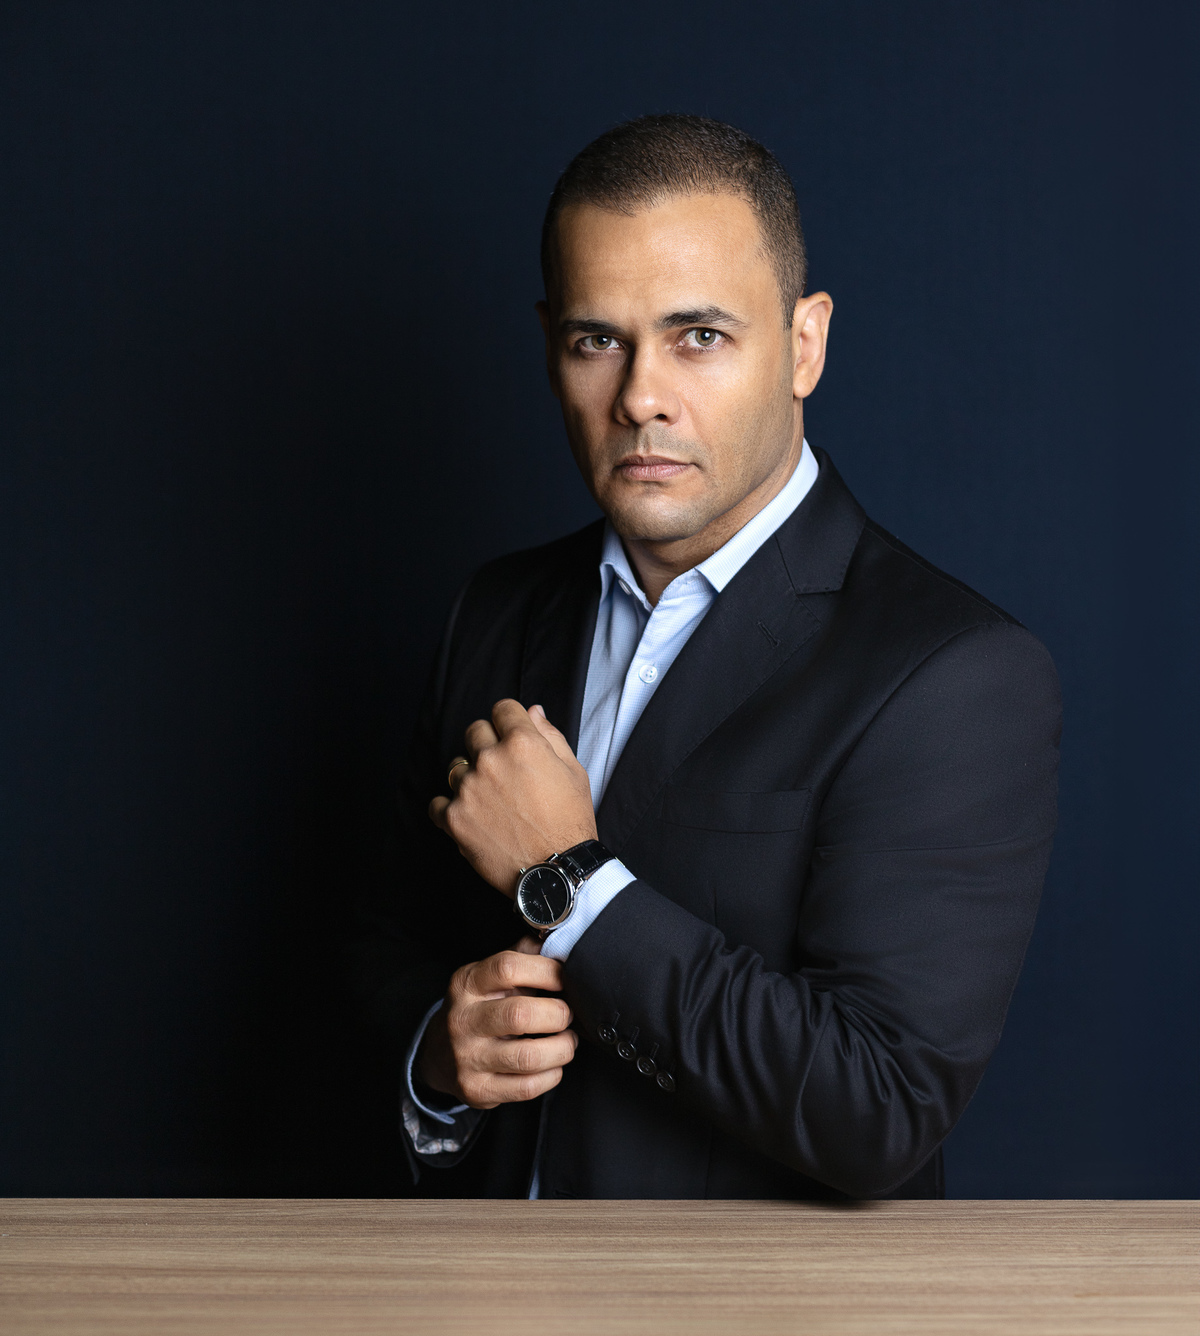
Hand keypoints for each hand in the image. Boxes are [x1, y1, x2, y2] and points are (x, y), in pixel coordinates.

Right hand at [416, 937, 577, 1107]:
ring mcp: (468, 1058)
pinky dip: (552, 1074)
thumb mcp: (487, 976)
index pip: (508, 968)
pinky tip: (554, 1063)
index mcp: (467, 984)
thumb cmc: (477, 1007)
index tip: (564, 978)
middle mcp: (463, 1020)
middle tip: (568, 1013)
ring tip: (567, 1040)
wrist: (439, 1054)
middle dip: (558, 1014)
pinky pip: (528, 1087)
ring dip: (562, 1048)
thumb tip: (558, 941)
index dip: (545, 971)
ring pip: (528, 1057)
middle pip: (520, 1014)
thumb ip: (521, 956)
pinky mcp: (478, 1089)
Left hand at [429, 699, 596, 895]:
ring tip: (489, 800)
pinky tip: (469, 816)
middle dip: (487, 744)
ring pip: (456, 766)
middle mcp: (491, 760)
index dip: (509, 720)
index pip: (502, 709)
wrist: (556, 871)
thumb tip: (533, 712)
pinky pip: (437, 802)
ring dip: (469, 777)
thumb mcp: (574, 772)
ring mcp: (468, 789)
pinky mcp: (453, 818)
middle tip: (502, 770)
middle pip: (475, 731)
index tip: (510, 734)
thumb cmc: (570, 822)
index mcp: (523, 743)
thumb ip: (550, 736)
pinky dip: (449, 808)